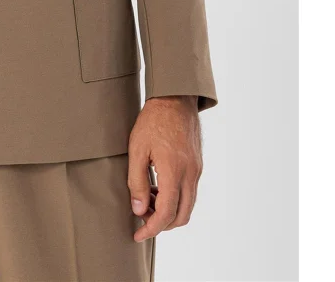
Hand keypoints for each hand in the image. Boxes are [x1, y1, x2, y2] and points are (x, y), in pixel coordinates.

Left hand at [127, 95, 202, 242]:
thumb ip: (136, 181)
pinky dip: (175, 198)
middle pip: (181, 216)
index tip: (138, 234)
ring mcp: (197, 170)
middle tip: (141, 218)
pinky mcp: (198, 165)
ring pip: (188, 206)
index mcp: (174, 171)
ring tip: (146, 199)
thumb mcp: (136, 149)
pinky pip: (190, 192)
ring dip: (169, 211)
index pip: (166, 213)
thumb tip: (138, 210)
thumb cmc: (153, 120)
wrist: (175, 98)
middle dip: (161, 224)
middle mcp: (190, 174)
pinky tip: (157, 187)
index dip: (151, 229)